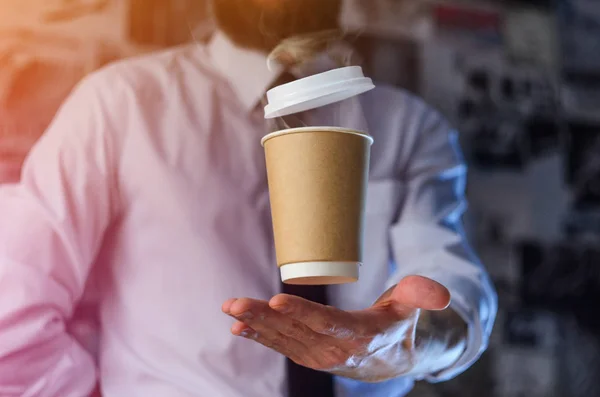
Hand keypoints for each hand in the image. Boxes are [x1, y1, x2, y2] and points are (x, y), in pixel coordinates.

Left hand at [222, 276, 450, 381]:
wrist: (386, 360)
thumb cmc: (395, 325)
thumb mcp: (409, 308)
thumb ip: (419, 295)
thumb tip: (439, 294)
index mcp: (359, 336)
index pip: (328, 324)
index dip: (302, 314)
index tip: (277, 301)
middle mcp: (334, 350)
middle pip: (296, 332)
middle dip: (264, 317)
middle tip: (236, 305)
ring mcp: (317, 355)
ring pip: (282, 339)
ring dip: (254, 324)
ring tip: (230, 309)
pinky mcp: (306, 354)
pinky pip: (279, 345)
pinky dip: (258, 336)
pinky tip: (238, 326)